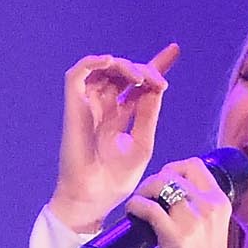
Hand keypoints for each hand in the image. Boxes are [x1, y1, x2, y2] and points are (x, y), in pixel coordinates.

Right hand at [50, 46, 179, 234]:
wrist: (94, 197)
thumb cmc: (116, 179)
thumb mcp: (142, 142)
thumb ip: (148, 113)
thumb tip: (158, 86)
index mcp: (119, 116)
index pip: (137, 83)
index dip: (156, 64)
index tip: (175, 50)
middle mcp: (103, 107)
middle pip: (123, 72)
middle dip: (144, 68)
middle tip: (159, 82)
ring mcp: (87, 106)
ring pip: (102, 68)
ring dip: (123, 66)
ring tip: (140, 78)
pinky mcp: (73, 107)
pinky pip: (76, 75)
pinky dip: (93, 62)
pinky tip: (111, 63)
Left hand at [123, 154, 234, 247]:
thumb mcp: (210, 230)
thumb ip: (198, 210)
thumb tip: (170, 197)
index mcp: (221, 202)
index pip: (195, 165)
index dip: (172, 168)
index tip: (161, 182)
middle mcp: (210, 206)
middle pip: (175, 171)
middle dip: (154, 179)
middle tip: (145, 195)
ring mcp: (194, 220)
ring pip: (161, 184)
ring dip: (143, 191)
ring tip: (137, 205)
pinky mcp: (175, 235)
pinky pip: (148, 207)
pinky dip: (135, 206)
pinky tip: (133, 214)